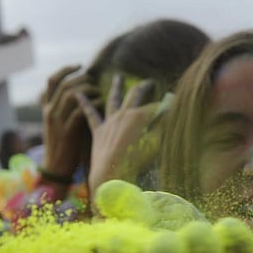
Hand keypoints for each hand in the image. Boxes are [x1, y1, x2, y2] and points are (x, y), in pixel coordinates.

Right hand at [41, 65, 99, 179]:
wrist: (56, 168)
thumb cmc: (65, 145)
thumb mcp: (61, 123)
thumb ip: (68, 108)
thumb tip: (86, 92)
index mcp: (47, 108)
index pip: (52, 80)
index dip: (66, 69)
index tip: (80, 65)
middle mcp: (50, 112)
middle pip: (65, 84)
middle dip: (83, 79)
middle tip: (96, 82)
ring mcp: (58, 121)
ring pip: (71, 94)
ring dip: (88, 90)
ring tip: (99, 93)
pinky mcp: (67, 132)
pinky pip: (79, 111)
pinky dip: (92, 105)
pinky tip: (101, 105)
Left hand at [76, 74, 163, 197]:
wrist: (111, 175)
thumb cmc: (136, 163)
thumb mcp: (156, 145)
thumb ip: (163, 128)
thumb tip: (170, 114)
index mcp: (140, 116)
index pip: (157, 107)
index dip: (167, 105)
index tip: (175, 102)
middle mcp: (124, 114)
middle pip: (135, 94)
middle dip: (144, 86)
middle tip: (149, 81)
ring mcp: (110, 122)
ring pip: (113, 99)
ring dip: (116, 87)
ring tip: (117, 77)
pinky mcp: (98, 132)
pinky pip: (90, 114)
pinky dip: (84, 103)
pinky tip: (77, 94)